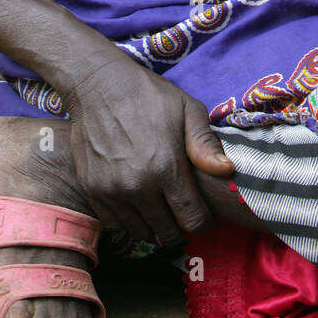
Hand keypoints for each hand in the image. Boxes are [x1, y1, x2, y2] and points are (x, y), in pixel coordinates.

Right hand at [64, 56, 233, 245]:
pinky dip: (127, 218)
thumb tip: (227, 171)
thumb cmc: (148, 94)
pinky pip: (114, 224)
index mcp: (167, 168)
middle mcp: (138, 186)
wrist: (97, 84)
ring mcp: (111, 191)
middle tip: (178, 204)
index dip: (202, 219)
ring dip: (152, 223)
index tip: (200, 208)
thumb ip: (205, 144)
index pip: (193, 221)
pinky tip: (133, 198)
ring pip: (141, 232)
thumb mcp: (187, 109)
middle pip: (168, 232)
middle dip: (178, 223)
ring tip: (156, 201)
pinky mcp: (91, 190)